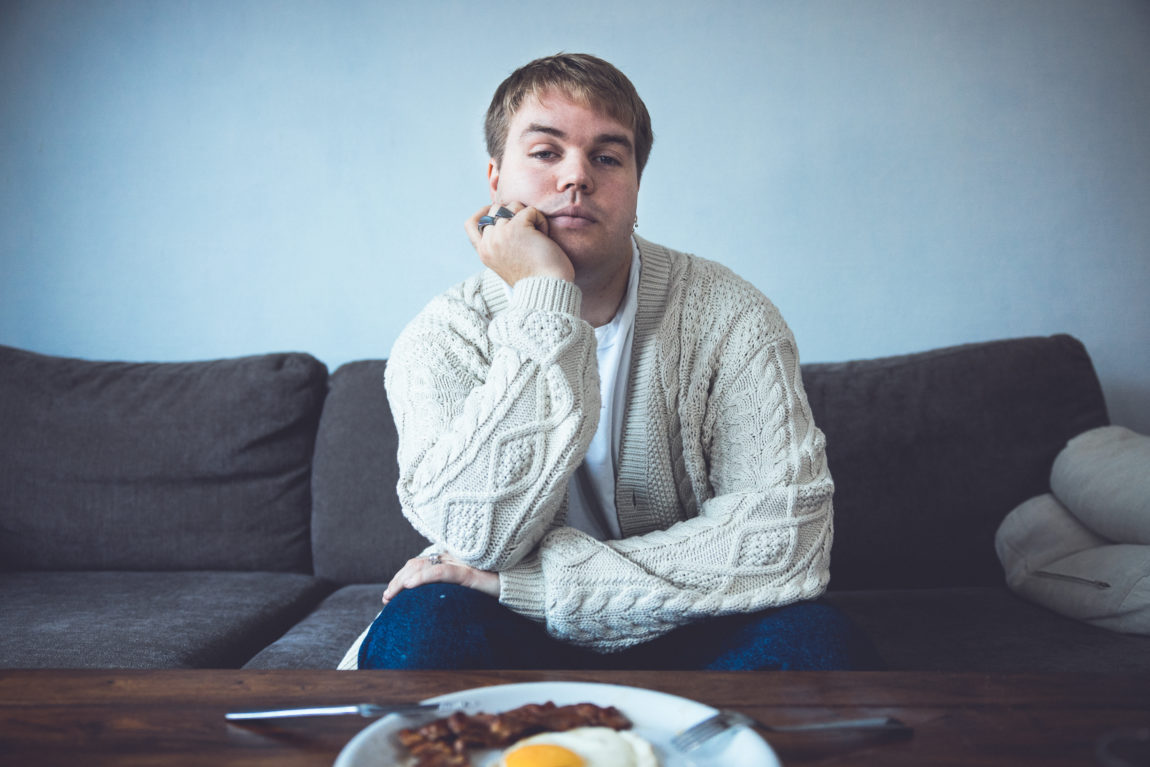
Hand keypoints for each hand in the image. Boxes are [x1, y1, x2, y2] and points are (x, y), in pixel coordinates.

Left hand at [381, 552, 499, 604]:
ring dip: (404, 580)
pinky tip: (410, 586)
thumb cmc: (495, 589)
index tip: (389, 594)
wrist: (520, 586)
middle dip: (398, 580)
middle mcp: (454, 558)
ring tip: (391, 594)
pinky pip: (442, 572)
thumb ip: (449, 589)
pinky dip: (423, 577)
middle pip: (417, 564)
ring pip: (424, 566)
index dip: (401, 576)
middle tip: (386, 598)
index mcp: (451, 560)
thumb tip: (431, 606)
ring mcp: (462, 564)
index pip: (418, 563)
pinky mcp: (470, 573)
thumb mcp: (466, 591)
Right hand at [465, 202, 574, 286]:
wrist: (546, 289)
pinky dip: (541, 220)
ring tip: (538, 235)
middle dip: (514, 213)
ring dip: (528, 216)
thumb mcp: (505, 262)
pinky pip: (530, 210)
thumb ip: (498, 244)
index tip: (499, 212)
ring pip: (512, 206)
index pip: (471, 224)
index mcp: (484, 252)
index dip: (483, 212)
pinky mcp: (517, 227)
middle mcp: (489, 242)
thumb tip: (501, 215)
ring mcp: (501, 233)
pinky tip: (544, 237)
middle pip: (495, 209)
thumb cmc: (534, 277)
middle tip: (529, 231)